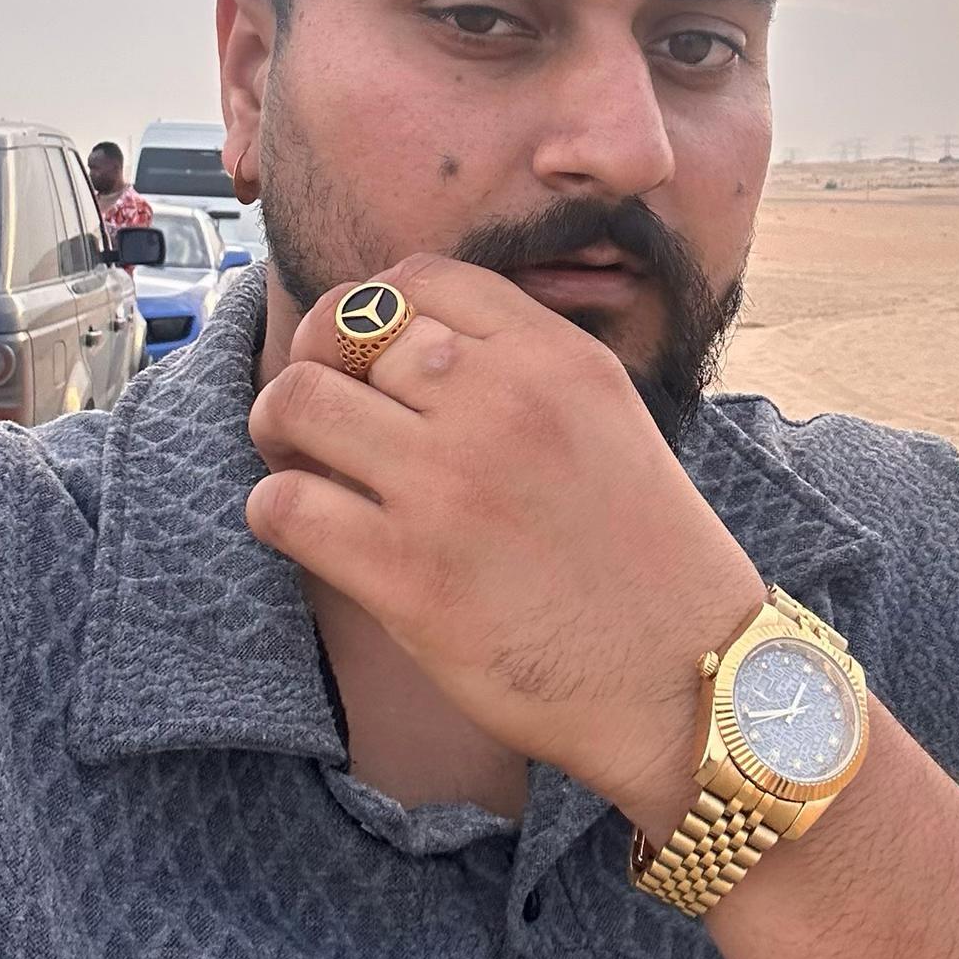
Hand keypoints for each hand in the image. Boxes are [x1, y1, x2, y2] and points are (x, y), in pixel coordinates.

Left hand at [246, 255, 761, 836]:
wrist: (684, 680)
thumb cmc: (645, 560)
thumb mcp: (607, 419)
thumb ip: (523, 370)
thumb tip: (406, 344)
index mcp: (554, 359)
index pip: (416, 277)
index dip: (365, 308)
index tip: (357, 353)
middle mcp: (499, 405)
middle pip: (344, 331)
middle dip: (316, 367)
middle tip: (319, 419)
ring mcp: (449, 488)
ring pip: (297, 402)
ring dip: (278, 427)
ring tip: (298, 462)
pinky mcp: (408, 577)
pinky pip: (286, 506)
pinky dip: (274, 510)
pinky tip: (305, 528)